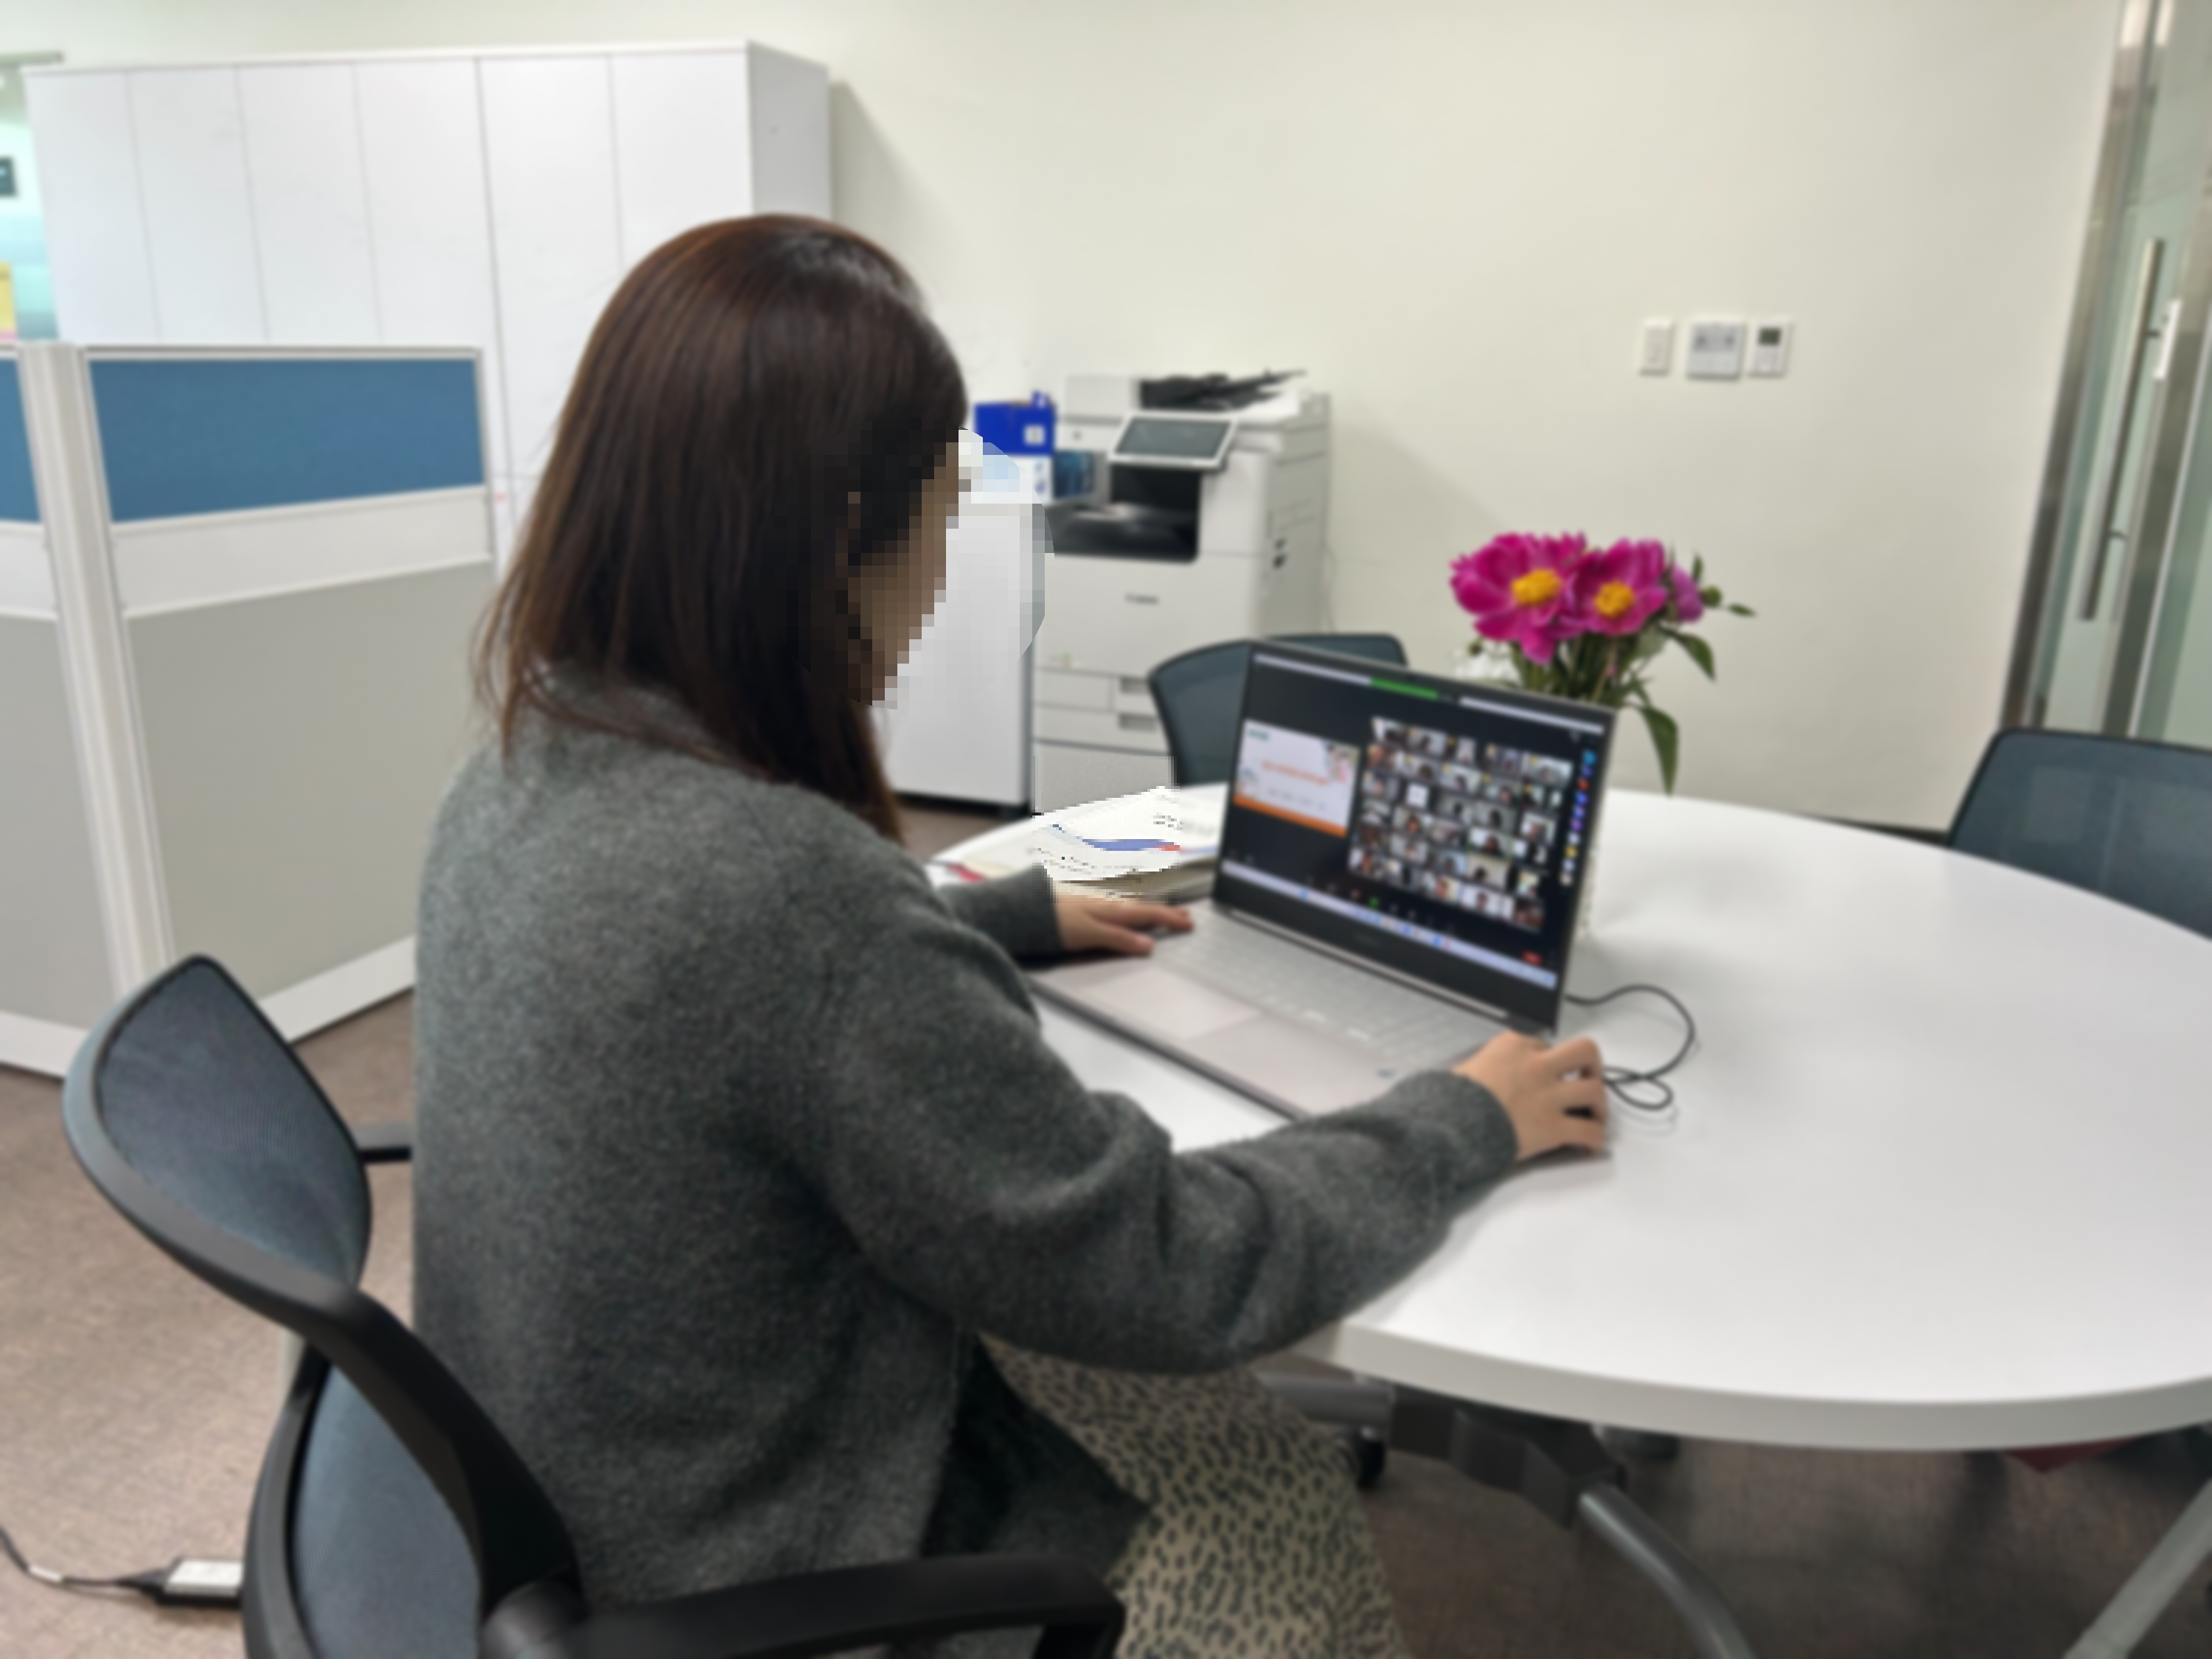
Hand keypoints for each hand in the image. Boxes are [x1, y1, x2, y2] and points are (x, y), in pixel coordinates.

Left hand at [1055, 893, 1193, 956]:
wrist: (1021, 911)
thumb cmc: (1053, 924)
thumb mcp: (1090, 935)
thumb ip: (1119, 939)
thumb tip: (1148, 945)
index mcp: (1113, 910)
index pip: (1149, 914)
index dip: (1170, 919)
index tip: (1189, 923)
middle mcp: (1107, 902)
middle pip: (1143, 907)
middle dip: (1165, 912)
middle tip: (1185, 915)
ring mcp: (1095, 901)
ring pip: (1131, 904)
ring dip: (1149, 909)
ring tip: (1163, 912)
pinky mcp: (1083, 903)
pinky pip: (1117, 903)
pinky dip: (1131, 907)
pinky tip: (1126, 909)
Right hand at [1455, 1033, 1609, 1159]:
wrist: (1447, 1126)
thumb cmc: (1448, 1100)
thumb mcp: (1465, 1069)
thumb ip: (1485, 1067)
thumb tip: (1484, 1078)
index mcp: (1512, 1046)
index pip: (1544, 1045)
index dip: (1549, 1061)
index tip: (1547, 1075)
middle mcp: (1536, 1065)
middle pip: (1585, 1052)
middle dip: (1592, 1066)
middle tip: (1588, 1080)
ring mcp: (1548, 1096)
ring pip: (1596, 1090)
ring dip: (1600, 1105)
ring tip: (1594, 1117)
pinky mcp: (1553, 1127)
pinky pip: (1589, 1131)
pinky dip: (1594, 1139)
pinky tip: (1588, 1146)